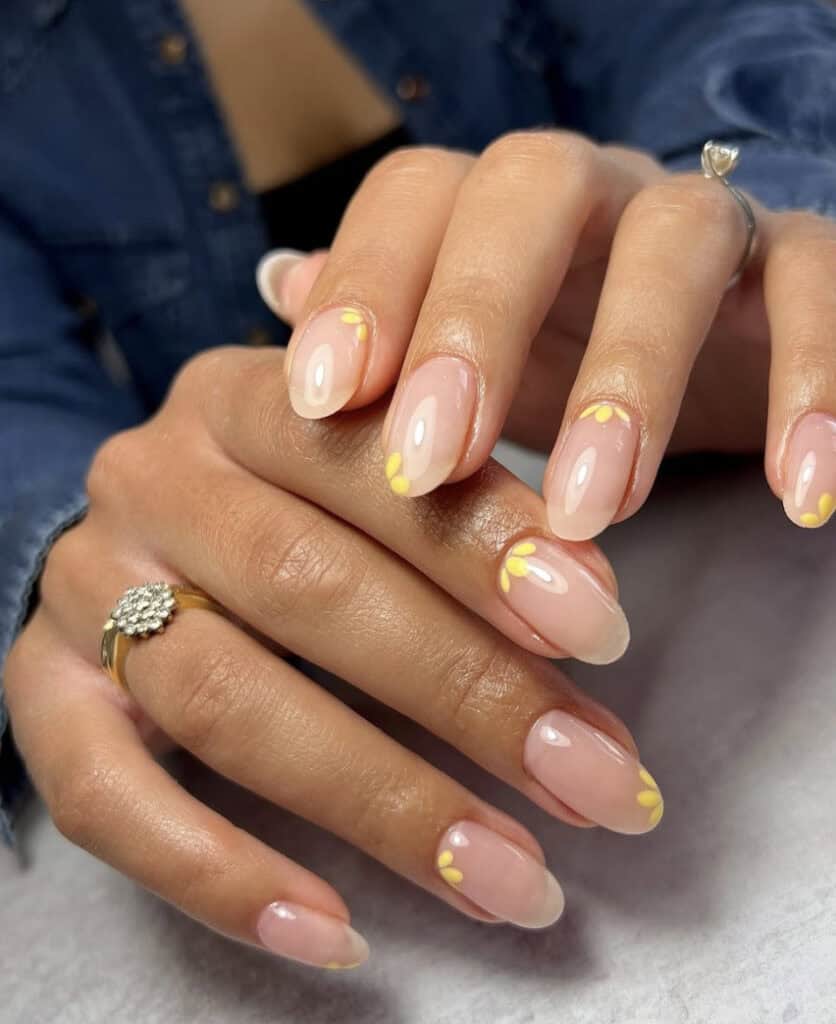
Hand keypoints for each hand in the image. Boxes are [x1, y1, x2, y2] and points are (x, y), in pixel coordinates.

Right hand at [5, 348, 663, 969]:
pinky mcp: (40, 693)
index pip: (368, 457)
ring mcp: (86, 588)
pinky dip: (221, 876)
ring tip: (512, 878)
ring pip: (228, 702)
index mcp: (244, 398)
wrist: (142, 527)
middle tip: (596, 780)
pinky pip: (107, 799)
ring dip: (383, 803)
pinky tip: (337, 934)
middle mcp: (154, 479)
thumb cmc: (299, 498)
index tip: (603, 630)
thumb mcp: (371, 459)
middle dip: (468, 694)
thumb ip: (463, 501)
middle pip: (309, 585)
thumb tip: (588, 593)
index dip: (486, 543)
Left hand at [258, 132, 834, 536]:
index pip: (415, 196)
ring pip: (673, 246)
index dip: (366, 286)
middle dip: (474, 324)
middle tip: (434, 463)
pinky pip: (819, 294)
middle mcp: (596, 193)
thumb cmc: (562, 361)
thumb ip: (384, 324)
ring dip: (628, 382)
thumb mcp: (468, 358)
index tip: (322, 403)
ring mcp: (705, 222)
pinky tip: (798, 492)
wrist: (716, 354)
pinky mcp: (804, 265)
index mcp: (494, 211)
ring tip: (592, 515)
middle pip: (530, 191)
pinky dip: (814, 385)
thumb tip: (278, 284)